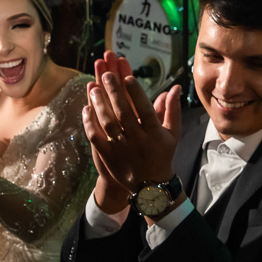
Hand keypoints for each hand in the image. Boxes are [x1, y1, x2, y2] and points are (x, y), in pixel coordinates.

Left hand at [82, 51, 181, 196]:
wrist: (150, 186)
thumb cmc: (162, 155)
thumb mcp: (172, 134)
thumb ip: (172, 109)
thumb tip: (175, 87)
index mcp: (155, 134)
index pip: (145, 110)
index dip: (137, 94)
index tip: (128, 77)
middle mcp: (138, 141)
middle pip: (124, 113)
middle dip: (115, 92)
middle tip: (106, 74)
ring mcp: (122, 149)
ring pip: (108, 123)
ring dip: (100, 104)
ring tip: (94, 87)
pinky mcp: (108, 156)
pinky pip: (96, 137)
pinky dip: (89, 122)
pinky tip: (86, 108)